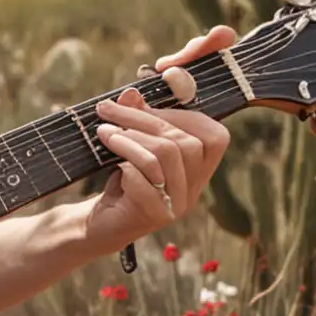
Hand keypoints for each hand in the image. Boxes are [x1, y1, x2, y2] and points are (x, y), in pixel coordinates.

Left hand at [82, 25, 236, 255]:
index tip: (143, 104)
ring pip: (165, 156)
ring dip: (130, 138)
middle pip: (185, 142)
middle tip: (107, 110)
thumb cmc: (121, 180)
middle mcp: (194, 188)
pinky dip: (126, 165)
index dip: (182, 114)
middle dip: (143, 119)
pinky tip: (112, 163)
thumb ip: (136, 119)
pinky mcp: (154, 216)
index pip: (215, 136)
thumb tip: (133, 92)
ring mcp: (177, 204)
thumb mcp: (130, 145)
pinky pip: (146, 181)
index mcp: (197, 170)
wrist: (100, 223)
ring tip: (103, 132)